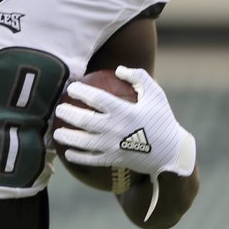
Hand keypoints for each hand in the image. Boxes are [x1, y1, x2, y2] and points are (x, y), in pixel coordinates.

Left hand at [52, 66, 195, 217]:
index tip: (72, 88)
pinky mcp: (114, 160)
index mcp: (124, 111)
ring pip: (83, 142)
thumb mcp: (155, 93)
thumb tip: (118, 69)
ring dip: (68, 136)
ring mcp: (113, 146)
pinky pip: (91, 159)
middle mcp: (115, 128)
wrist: (170, 152)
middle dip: (68, 114)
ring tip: (57, 132)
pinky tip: (68, 153)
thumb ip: (138, 77)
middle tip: (59, 109)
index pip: (96, 98)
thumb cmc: (162, 119)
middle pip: (84, 121)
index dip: (81, 92)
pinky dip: (78, 157)